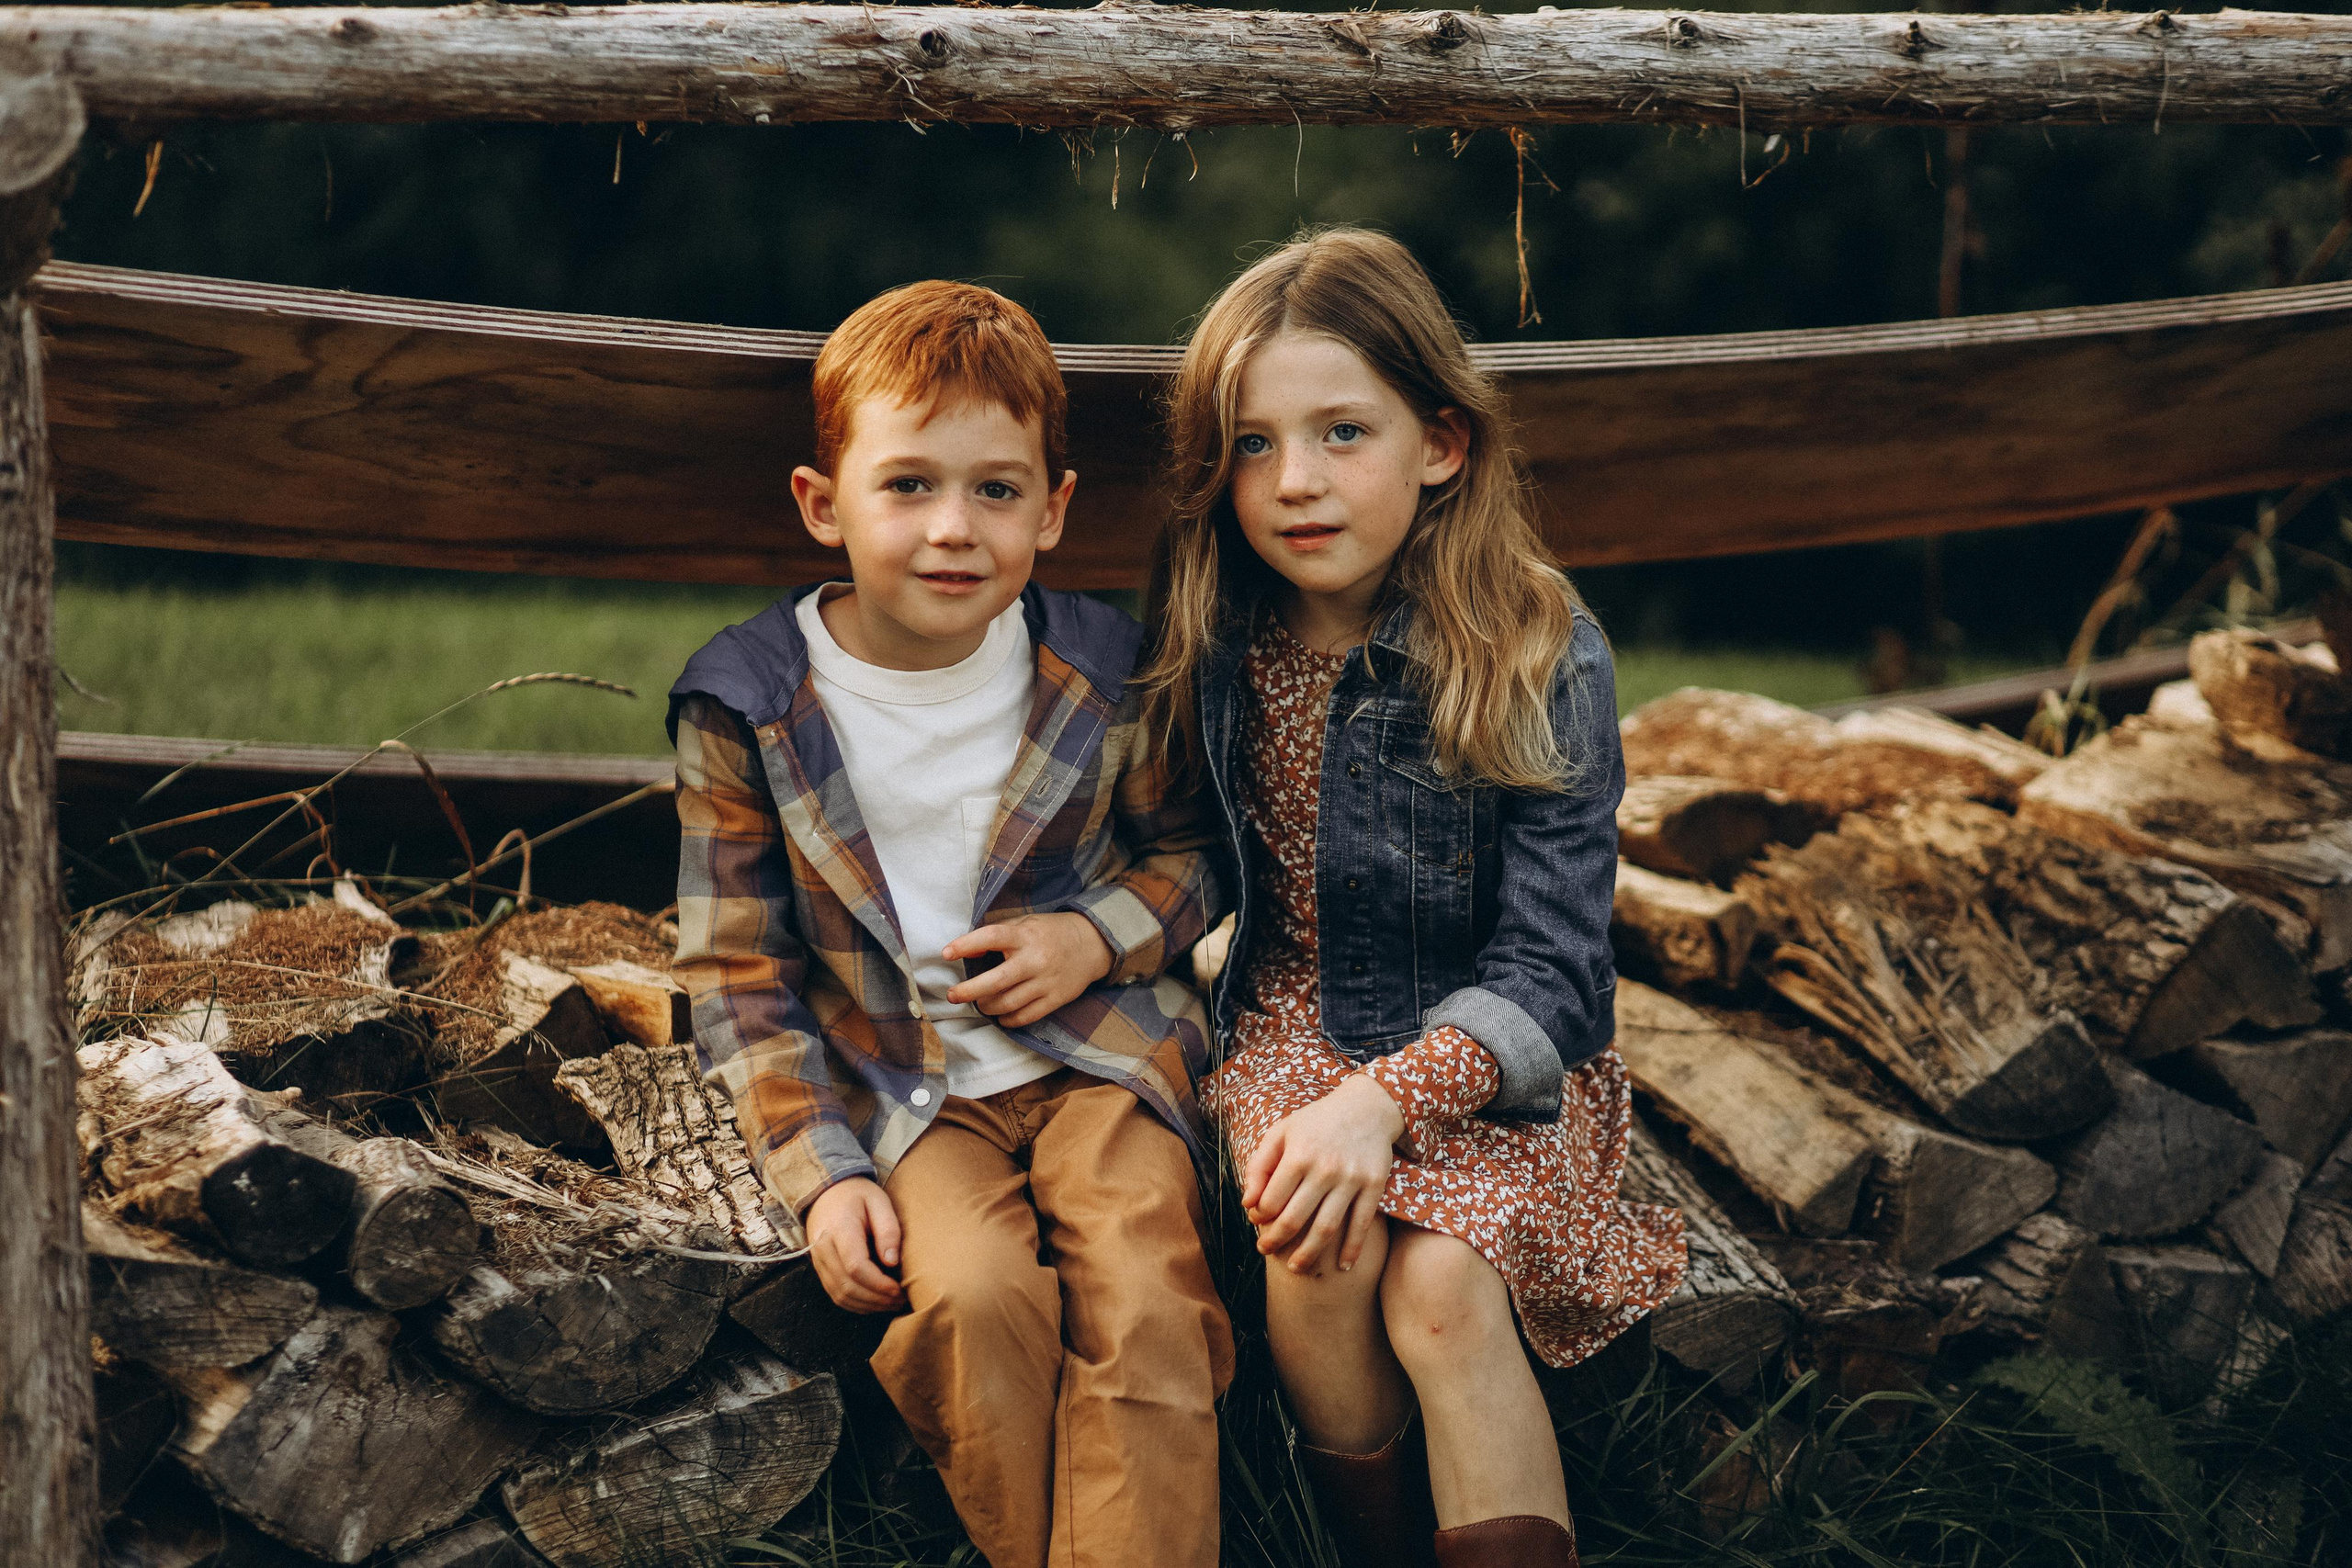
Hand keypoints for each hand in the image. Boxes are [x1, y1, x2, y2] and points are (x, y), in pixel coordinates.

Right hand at [805, 1176, 904, 1313]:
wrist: (827, 1191)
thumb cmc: (858, 1195)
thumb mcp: (879, 1202)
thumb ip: (887, 1230)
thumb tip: (892, 1262)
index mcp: (839, 1228)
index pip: (855, 1266)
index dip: (879, 1284)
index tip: (899, 1289)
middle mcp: (823, 1247)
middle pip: (847, 1285)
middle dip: (876, 1299)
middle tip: (901, 1300)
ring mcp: (818, 1260)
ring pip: (840, 1294)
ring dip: (867, 1305)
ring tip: (891, 1304)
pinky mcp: (819, 1268)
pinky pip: (835, 1294)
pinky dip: (855, 1304)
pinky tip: (875, 1302)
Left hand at [942, 913, 1113, 1027]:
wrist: (1092, 944)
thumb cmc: (1050, 932)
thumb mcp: (1024, 924)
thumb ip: (996, 935)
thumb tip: (965, 951)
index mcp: (1025, 935)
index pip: (991, 937)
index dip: (966, 945)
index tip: (946, 953)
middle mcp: (1035, 959)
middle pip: (996, 980)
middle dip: (969, 991)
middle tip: (953, 995)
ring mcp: (1046, 981)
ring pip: (1008, 1003)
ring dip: (987, 1006)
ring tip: (980, 1003)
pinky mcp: (1056, 999)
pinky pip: (1026, 1016)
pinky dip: (1008, 1020)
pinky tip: (1000, 1016)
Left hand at [1241, 1075, 1404, 1276]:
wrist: (1367, 1107)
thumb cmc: (1317, 1121)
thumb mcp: (1281, 1132)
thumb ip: (1259, 1166)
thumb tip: (1247, 1203)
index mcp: (1298, 1155)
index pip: (1271, 1200)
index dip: (1259, 1216)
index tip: (1257, 1221)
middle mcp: (1324, 1169)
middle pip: (1295, 1219)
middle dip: (1276, 1241)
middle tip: (1266, 1251)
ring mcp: (1351, 1180)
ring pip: (1326, 1228)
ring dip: (1308, 1254)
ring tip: (1296, 1269)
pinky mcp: (1373, 1186)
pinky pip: (1361, 1225)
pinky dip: (1352, 1249)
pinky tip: (1342, 1267)